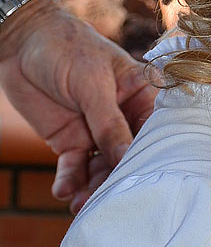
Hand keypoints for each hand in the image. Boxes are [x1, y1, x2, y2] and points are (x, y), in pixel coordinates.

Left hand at [0, 0, 155, 209]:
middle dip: (119, 180)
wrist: (19, 42)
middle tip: (111, 201)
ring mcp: (98, 133)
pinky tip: (64, 191)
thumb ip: (109, 123)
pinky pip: (75, 168)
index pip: (156, 133)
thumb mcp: (91, 84)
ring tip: (82, 204)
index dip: (155, 158)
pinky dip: (70, 182)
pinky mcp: (72, 142)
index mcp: (141, 99)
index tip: (151, 182)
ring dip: (93, 188)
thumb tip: (127, 158)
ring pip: (103, 169)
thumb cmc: (65, 48)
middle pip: (129, 158)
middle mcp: (124, 120)